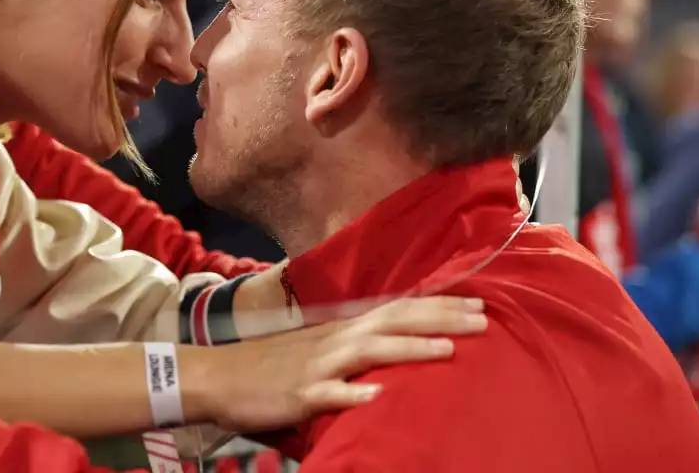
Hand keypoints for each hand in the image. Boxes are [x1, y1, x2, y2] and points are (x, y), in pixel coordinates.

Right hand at [193, 295, 487, 431]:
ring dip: (407, 348)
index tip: (477, 302)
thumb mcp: (313, 348)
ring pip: (367, 352)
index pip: (395, 310)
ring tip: (447, 350)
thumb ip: (349, 346)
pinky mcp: (297, 393)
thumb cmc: (266, 366)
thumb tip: (387, 346)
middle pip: (392, 322)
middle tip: (483, 318)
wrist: (214, 376)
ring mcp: (316, 366)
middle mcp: (332, 341)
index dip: (436, 305)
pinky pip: (328, 394)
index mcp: (338, 330)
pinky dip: (353, 393)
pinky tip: (377, 396)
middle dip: (438, 319)